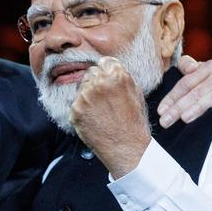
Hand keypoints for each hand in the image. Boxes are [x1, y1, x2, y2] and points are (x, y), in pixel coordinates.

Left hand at [69, 57, 150, 178]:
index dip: (105, 72)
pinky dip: (81, 111)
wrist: (126, 148)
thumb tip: (112, 69)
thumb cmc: (134, 123)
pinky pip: (75, 104)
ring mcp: (85, 96)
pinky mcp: (75, 110)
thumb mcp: (136, 94)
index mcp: (117, 75)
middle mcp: (99, 82)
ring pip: (81, 88)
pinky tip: (93, 120)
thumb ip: (122, 78)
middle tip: (102, 100)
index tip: (106, 81)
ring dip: (87, 96)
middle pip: (90, 73)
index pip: (104, 62)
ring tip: (99, 112)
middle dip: (95, 83)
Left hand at [157, 55, 211, 127]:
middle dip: (177, 107)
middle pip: (194, 91)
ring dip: (193, 109)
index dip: (171, 96)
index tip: (160, 111)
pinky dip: (211, 112)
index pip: (185, 82)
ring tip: (182, 119)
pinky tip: (203, 119)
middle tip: (164, 121)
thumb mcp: (202, 82)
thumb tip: (184, 67)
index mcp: (208, 66)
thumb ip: (188, 76)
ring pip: (206, 98)